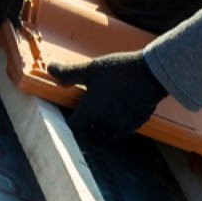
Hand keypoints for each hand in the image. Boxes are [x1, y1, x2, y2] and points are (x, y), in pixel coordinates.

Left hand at [48, 51, 167, 140]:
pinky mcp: (137, 122)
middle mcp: (105, 121)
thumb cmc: (119, 70)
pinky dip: (122, 123)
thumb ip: (69, 73)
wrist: (151, 73)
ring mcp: (122, 124)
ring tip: (108, 108)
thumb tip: (49, 69)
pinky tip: (123, 108)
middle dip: (90, 122)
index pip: (75, 127)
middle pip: (91, 130)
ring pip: (108, 132)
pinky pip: (125, 129)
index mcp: (91, 110)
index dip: (73, 121)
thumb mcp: (92, 68)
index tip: (75, 112)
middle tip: (93, 106)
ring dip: (105, 124)